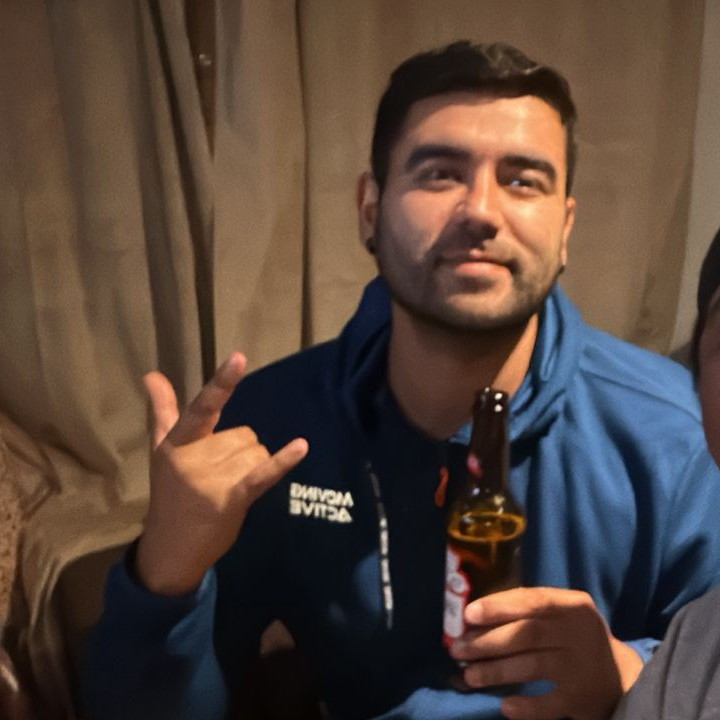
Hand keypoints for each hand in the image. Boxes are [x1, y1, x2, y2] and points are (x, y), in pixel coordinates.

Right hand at [135, 353, 308, 594]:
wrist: (171, 549)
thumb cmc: (170, 494)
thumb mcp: (162, 451)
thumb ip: (163, 411)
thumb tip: (152, 374)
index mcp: (177, 442)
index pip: (202, 407)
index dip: (222, 382)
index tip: (239, 357)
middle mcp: (194, 458)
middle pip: (244, 434)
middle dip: (240, 451)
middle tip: (218, 476)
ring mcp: (213, 480)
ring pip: (257, 451)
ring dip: (252, 466)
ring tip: (228, 488)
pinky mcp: (233, 499)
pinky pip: (263, 473)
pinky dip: (283, 460)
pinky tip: (301, 447)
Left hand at [449, 587, 642, 719]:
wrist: (621, 677)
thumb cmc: (573, 637)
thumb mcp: (560, 616)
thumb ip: (526, 612)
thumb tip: (473, 617)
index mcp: (573, 605)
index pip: (533, 601)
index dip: (498, 607)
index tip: (468, 615)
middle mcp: (579, 633)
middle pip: (527, 634)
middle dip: (487, 641)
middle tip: (458, 649)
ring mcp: (581, 667)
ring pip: (532, 666)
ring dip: (496, 671)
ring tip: (469, 676)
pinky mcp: (581, 699)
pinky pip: (549, 704)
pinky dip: (526, 706)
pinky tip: (504, 706)